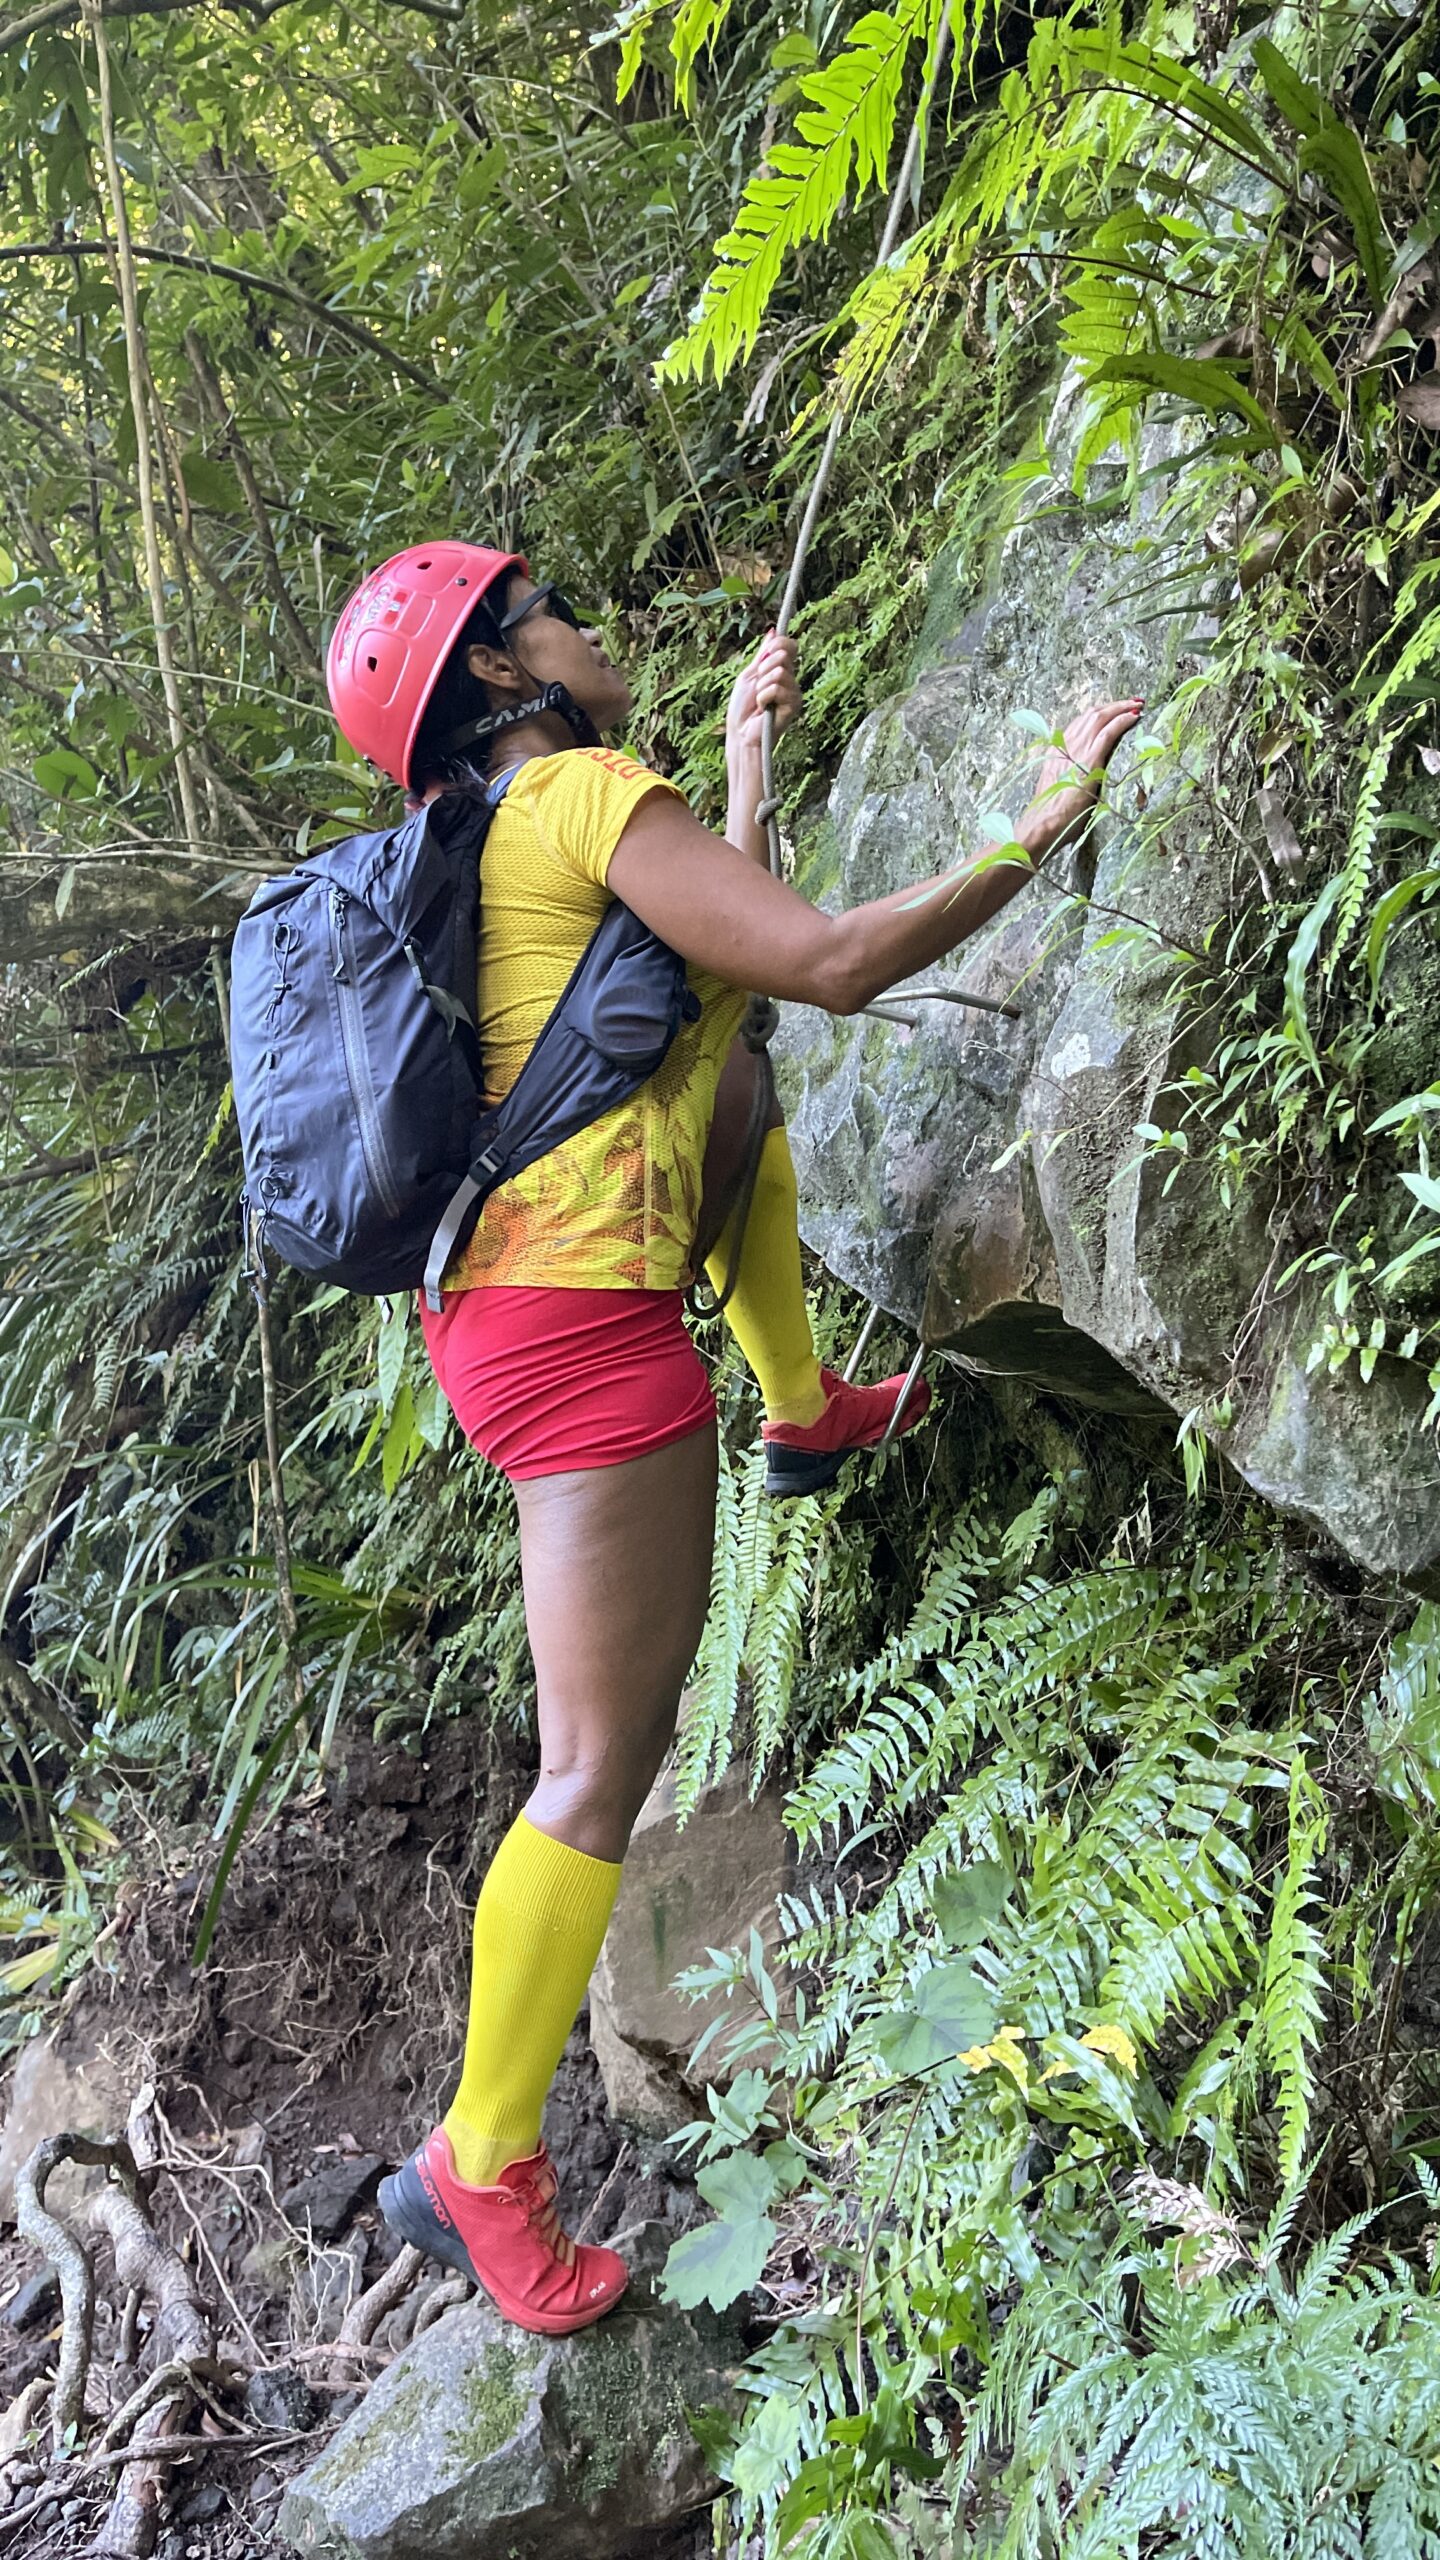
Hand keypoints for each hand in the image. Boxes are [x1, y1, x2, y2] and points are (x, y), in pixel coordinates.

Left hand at [726, 630, 801, 757]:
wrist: (740, 733)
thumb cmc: (742, 708)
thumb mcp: (750, 674)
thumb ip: (762, 654)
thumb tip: (773, 631)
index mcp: (782, 671)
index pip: (788, 645)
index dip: (776, 646)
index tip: (762, 659)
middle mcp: (791, 680)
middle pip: (783, 654)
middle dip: (763, 669)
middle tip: (757, 686)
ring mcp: (794, 693)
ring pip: (778, 672)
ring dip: (762, 686)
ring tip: (759, 701)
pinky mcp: (794, 705)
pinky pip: (776, 688)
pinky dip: (763, 697)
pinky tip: (763, 709)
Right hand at [1017, 699, 1143, 861]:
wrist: (1043, 822)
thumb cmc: (1051, 814)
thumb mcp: (1058, 788)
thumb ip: (1070, 775)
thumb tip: (1086, 779)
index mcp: (1056, 750)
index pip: (1080, 722)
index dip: (1099, 713)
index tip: (1113, 710)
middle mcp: (1065, 744)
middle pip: (1091, 714)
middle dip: (1113, 705)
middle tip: (1131, 701)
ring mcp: (1077, 749)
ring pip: (1101, 718)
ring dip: (1121, 708)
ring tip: (1137, 704)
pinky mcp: (1090, 759)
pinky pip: (1109, 732)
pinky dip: (1122, 721)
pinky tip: (1134, 717)